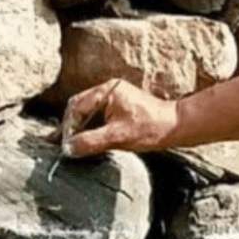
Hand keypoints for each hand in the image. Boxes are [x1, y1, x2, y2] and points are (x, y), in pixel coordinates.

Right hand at [60, 79, 177, 156]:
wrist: (176, 127)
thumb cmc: (151, 128)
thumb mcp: (118, 136)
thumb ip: (91, 141)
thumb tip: (68, 148)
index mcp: (107, 91)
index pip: (77, 106)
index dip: (69, 126)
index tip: (65, 143)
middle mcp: (109, 91)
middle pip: (79, 108)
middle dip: (71, 127)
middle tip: (62, 145)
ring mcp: (114, 99)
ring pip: (88, 113)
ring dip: (80, 129)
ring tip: (70, 145)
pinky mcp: (119, 108)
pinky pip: (98, 117)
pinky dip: (90, 129)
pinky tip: (85, 142)